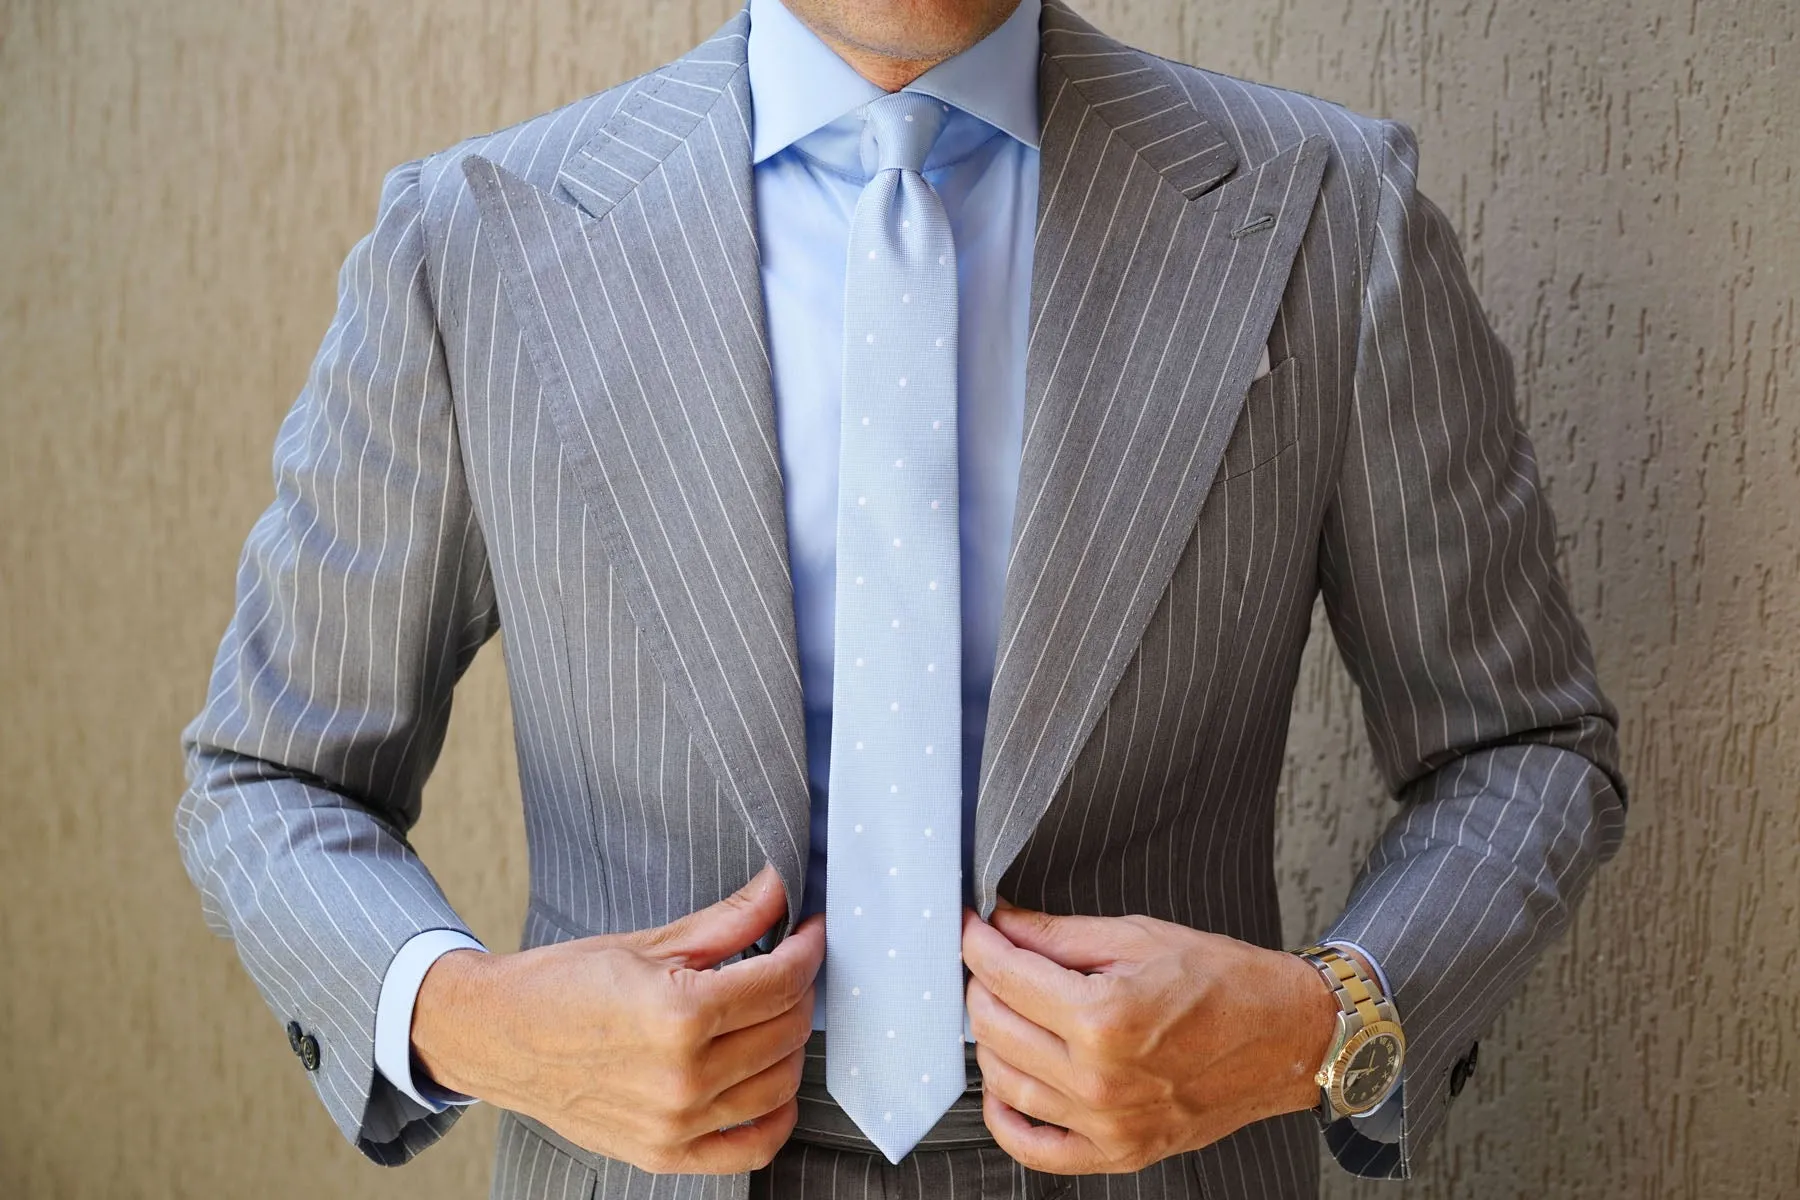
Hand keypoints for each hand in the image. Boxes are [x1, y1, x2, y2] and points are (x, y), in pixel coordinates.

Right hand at [412, 862, 821, 1173]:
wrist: (497, 1036)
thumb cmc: (562, 986)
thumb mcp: (649, 943)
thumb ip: (727, 920)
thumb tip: (779, 890)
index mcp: (679, 1015)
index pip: (781, 981)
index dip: (808, 947)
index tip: (811, 931)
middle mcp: (683, 1077)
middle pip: (787, 1030)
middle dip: (800, 989)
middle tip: (788, 963)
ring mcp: (676, 1123)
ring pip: (781, 1084)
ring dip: (791, 1043)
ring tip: (773, 1013)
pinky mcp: (666, 1154)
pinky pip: (754, 1147)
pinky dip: (777, 1115)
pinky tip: (772, 1081)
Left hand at [959, 898, 1337, 1173]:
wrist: (1286, 1037)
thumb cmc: (1224, 982)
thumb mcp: (1138, 937)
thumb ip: (1059, 935)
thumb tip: (1003, 924)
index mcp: (1104, 1016)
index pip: (1004, 975)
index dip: (976, 942)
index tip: (970, 926)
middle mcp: (1099, 1077)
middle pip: (994, 1026)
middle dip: (980, 984)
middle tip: (990, 960)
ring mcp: (1107, 1123)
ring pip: (1003, 1081)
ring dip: (988, 1039)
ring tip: (1003, 1008)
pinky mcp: (1118, 1152)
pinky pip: (1035, 1149)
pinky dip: (1004, 1118)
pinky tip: (1002, 1087)